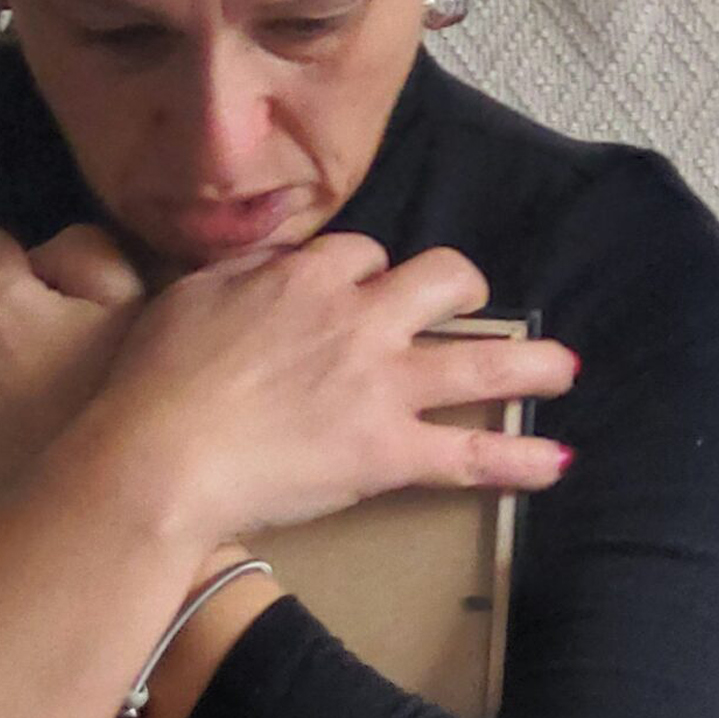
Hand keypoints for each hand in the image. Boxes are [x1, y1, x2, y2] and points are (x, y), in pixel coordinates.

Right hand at [70, 233, 574, 552]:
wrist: (159, 456)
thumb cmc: (154, 381)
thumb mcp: (190, 296)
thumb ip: (242, 273)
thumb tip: (271, 261)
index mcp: (306, 279)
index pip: (363, 253)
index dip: (368, 271)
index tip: (361, 288)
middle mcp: (359, 322)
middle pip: (442, 280)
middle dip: (463, 289)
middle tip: (467, 305)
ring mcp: (382, 388)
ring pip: (483, 363)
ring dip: (534, 364)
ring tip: (564, 369)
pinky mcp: (390, 454)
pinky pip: (472, 456)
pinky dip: (520, 460)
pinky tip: (557, 464)